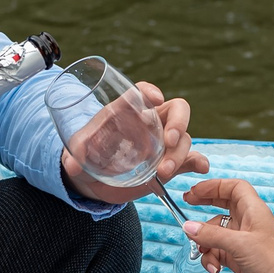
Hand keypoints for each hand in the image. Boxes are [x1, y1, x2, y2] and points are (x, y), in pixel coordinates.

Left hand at [60, 83, 208, 206]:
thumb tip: (73, 165)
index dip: (149, 91)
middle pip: (176, 109)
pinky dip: (197, 162)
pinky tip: (200, 168)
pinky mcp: (170, 163)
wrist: (94, 181)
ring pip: (184, 138)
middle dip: (178, 123)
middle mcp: (150, 123)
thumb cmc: (86, 157)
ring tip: (163, 172)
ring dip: (179, 154)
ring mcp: (163, 143)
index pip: (141, 92)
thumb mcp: (77, 154)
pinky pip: (190, 158)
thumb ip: (75, 156)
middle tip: (168, 141)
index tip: (154, 99)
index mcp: (127, 111)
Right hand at [180, 179, 273, 272]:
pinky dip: (212, 259)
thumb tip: (188, 227)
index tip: (195, 191)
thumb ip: (212, 235)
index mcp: (253, 210)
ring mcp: (243, 242)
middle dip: (205, 206)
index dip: (214, 186)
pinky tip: (215, 269)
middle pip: (223, 205)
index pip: (234, 188)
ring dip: (205, 243)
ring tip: (203, 253)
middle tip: (187, 204)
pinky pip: (217, 253)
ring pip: (216, 233)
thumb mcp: (240, 245)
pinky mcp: (239, 259)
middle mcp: (248, 223)